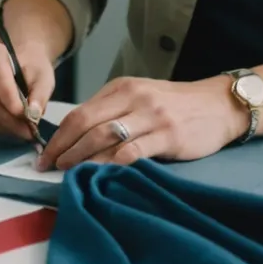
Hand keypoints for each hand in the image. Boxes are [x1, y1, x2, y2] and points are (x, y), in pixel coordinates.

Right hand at [0, 39, 56, 142]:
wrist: (18, 57)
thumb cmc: (31, 65)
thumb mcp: (44, 76)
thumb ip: (40, 94)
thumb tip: (33, 115)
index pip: (0, 84)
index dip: (13, 105)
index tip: (29, 120)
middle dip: (9, 122)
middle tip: (28, 133)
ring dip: (1, 128)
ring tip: (20, 132)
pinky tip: (7, 128)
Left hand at [36, 75, 247, 170]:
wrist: (219, 105)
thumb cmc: (175, 105)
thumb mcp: (140, 98)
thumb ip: (112, 111)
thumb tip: (76, 138)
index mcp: (121, 88)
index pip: (80, 112)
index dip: (58, 136)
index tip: (44, 154)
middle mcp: (133, 98)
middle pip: (86, 125)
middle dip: (63, 148)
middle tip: (48, 167)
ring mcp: (151, 116)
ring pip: (105, 138)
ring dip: (82, 159)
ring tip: (68, 173)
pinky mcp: (168, 135)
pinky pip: (134, 151)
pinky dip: (113, 164)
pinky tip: (102, 175)